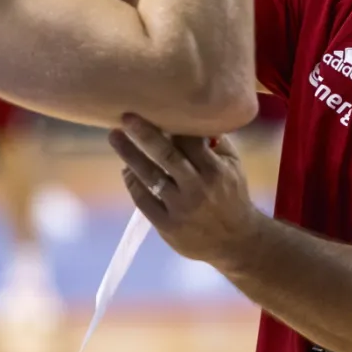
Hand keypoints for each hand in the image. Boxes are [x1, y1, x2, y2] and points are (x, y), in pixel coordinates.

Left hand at [109, 114, 259, 265]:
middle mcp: (197, 189)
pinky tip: (127, 170)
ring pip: (150, 177)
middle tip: (126, 117)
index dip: (173, 125)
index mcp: (215, 171)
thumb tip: (190, 117)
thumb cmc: (232, 195)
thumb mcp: (234, 166)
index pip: (190, 141)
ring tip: (115, 137)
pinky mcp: (167, 226)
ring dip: (130, 155)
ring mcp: (180, 209)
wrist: (236, 241)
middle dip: (145, 135)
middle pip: (166, 156)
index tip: (154, 109)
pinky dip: (133, 183)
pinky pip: (143, 200)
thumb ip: (215, 142)